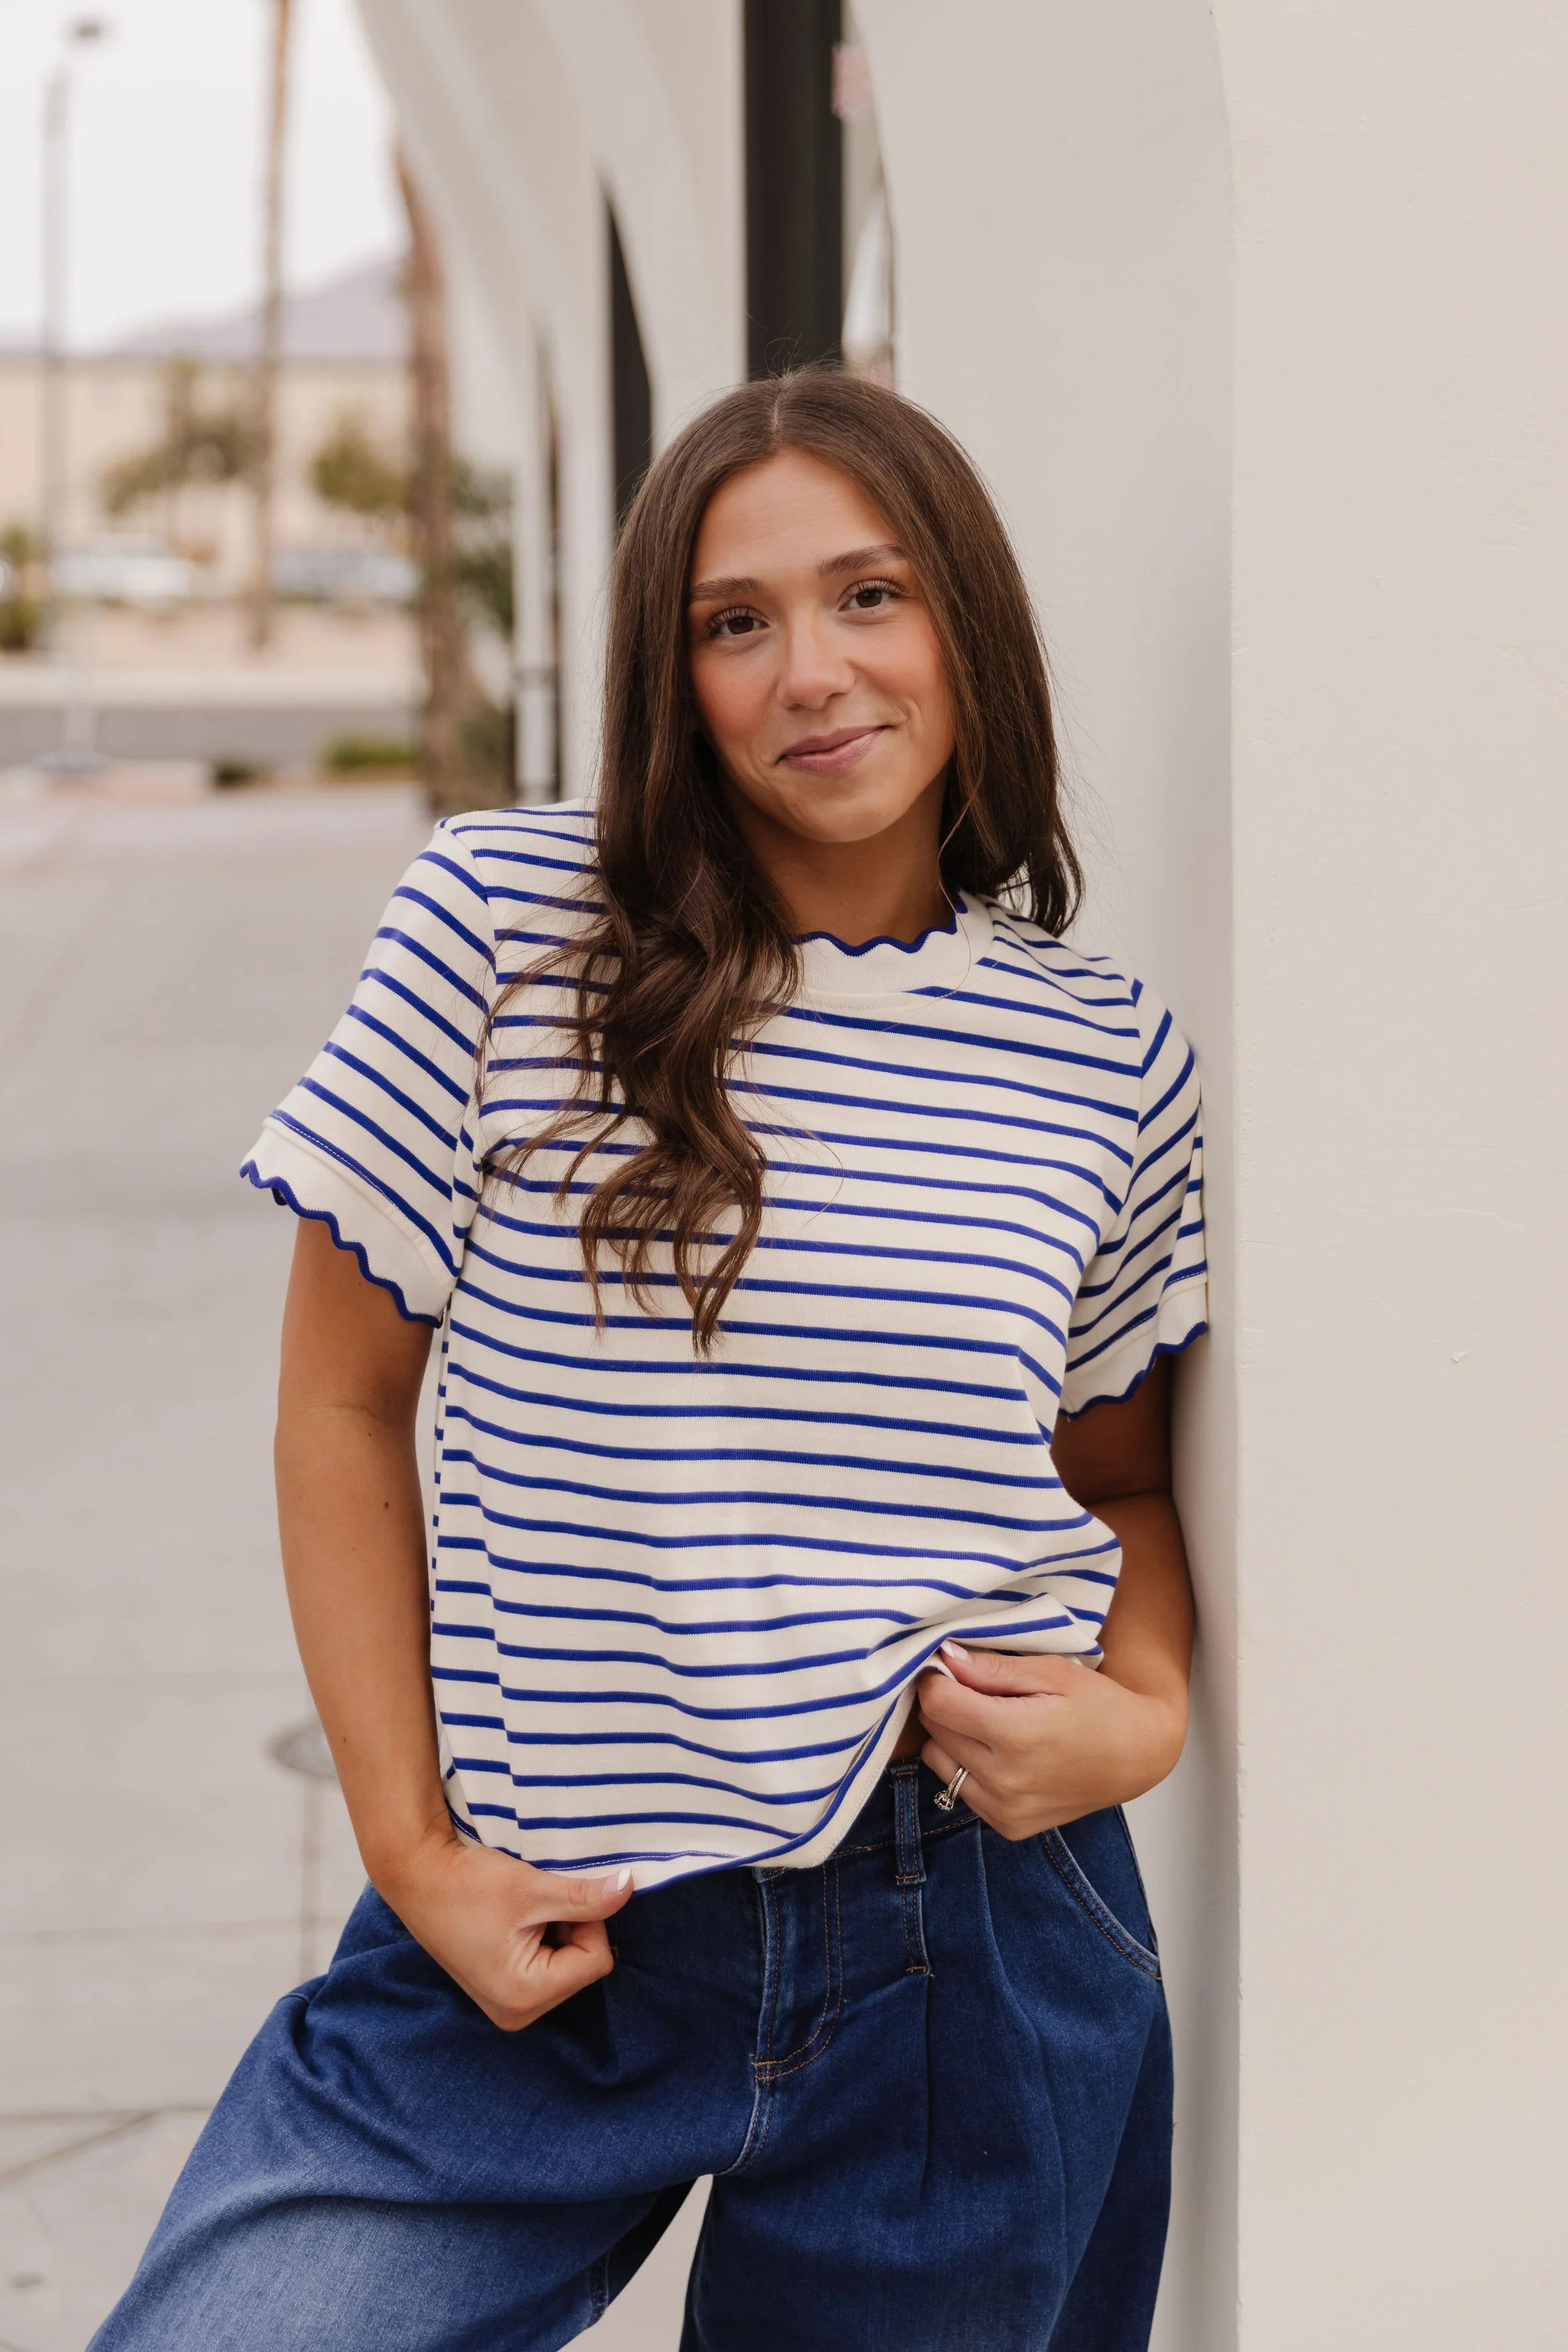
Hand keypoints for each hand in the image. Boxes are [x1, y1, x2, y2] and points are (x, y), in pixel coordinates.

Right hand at [375, 1828, 633, 2030]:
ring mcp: (509, 2005)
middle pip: (583, 1966)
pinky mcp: (503, 1991)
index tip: (550, 1898)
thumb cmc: (468, 1884)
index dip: (585, 1920)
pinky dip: (543, 1937)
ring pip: (568, 1964)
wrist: (418, 1876)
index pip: (596, 1961)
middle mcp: (517, 2013)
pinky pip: (548, 1966)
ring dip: (558, 1930)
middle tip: (533, 1905)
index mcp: (524, 1997)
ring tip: (520, 1912)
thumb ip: (585, 1896)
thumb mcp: (531, 1888)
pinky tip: (515, 1920)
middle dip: (571, 1927)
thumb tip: (630, 1886)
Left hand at [917, 1641, 1185, 1839]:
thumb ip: (994, 1669)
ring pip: (937, 1761)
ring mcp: (1005, 1810)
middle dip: (947, 1704)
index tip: (950, 1668)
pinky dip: (968, 1767)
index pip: (938, 1704)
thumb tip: (945, 1658)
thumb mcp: (1052, 1672)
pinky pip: (959, 1788)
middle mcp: (1005, 1781)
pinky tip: (1001, 1753)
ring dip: (951, 1738)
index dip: (937, 1679)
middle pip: (935, 1731)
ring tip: (989, 1723)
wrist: (1136, 1755)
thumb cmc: (1098, 1705)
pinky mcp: (1007, 1826)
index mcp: (1017, 1736)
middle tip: (978, 1691)